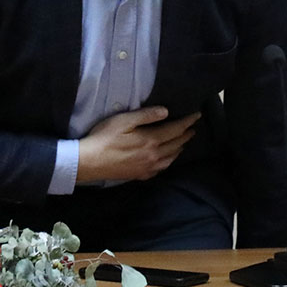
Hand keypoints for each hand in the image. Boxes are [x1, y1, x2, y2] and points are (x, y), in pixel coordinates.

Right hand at [75, 106, 200, 182]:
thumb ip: (146, 115)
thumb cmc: (104, 138)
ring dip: (180, 148)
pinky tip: (167, 159)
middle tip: (193, 128)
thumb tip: (166, 111)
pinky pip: (161, 169)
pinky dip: (169, 161)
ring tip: (184, 142)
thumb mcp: (123, 121)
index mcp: (151, 140)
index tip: (197, 115)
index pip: (175, 129)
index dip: (187, 122)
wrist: (90, 162)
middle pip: (176, 144)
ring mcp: (147, 167)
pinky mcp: (140, 175)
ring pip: (171, 158)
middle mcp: (154, 156)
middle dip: (186, 135)